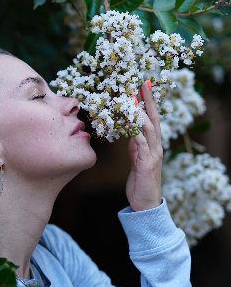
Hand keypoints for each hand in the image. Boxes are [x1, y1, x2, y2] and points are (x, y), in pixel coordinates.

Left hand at [126, 80, 162, 210]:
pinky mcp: (147, 164)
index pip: (152, 118)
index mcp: (153, 144)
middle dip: (148, 100)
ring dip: (141, 113)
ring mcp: (153, 154)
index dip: (148, 102)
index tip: (143, 86)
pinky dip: (135, 132)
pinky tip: (130, 124)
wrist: (145, 203)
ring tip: (133, 99)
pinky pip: (141, 144)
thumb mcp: (136, 159)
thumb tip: (130, 131)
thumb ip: (135, 145)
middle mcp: (156, 146)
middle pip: (154, 118)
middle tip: (142, 83)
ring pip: (149, 128)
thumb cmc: (140, 181)